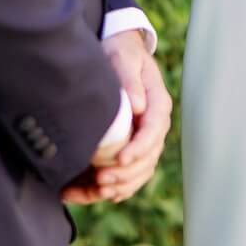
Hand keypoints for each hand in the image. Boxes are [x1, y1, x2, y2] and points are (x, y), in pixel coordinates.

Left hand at [60, 32, 171, 204]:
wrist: (118, 51)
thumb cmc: (121, 52)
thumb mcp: (124, 57)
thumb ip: (130, 79)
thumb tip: (139, 106)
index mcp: (157, 104)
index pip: (153, 132)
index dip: (138, 148)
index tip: (120, 159)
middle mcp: (154, 125)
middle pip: (147, 159)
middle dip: (124, 173)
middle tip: (100, 181)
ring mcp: (143, 139)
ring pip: (138, 172)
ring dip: (117, 186)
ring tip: (91, 191)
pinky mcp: (130, 147)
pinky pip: (126, 174)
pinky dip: (110, 188)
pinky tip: (88, 193)